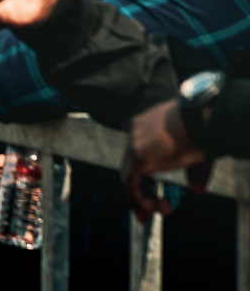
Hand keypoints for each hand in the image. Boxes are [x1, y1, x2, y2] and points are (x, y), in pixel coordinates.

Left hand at [122, 99, 209, 221]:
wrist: (200, 120)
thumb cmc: (203, 130)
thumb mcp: (199, 152)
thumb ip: (195, 172)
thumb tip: (198, 190)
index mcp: (146, 125)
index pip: (137, 152)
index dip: (143, 172)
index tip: (152, 187)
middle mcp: (135, 132)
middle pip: (130, 165)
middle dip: (138, 189)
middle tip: (148, 209)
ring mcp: (134, 144)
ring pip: (129, 176)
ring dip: (141, 198)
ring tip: (157, 212)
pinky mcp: (138, 158)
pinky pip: (131, 184)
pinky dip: (140, 199)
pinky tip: (156, 208)